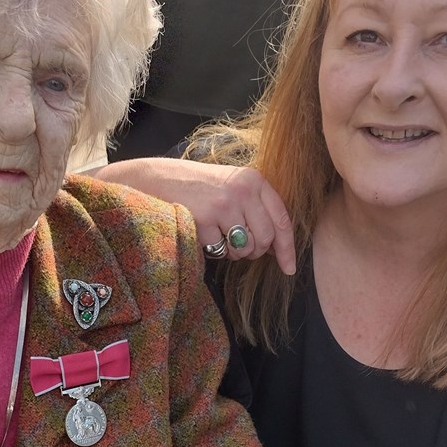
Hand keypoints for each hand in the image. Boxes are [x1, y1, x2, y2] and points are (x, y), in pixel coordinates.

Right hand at [102, 157, 295, 272]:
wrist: (157, 178)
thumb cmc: (197, 188)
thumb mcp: (231, 186)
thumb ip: (255, 207)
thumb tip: (276, 246)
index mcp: (254, 180)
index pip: (281, 218)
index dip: (287, 247)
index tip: (289, 268)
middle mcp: (243, 190)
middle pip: (265, 238)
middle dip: (254, 251)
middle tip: (239, 249)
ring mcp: (224, 204)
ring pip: (244, 248)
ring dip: (233, 253)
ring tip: (218, 237)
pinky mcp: (205, 219)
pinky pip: (220, 250)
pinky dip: (213, 250)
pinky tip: (202, 234)